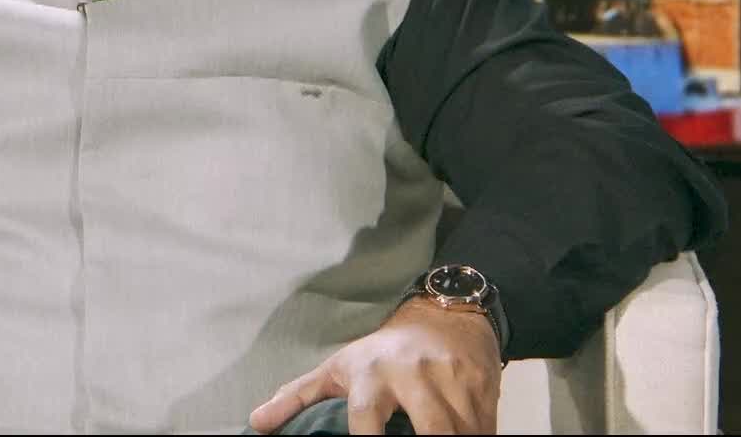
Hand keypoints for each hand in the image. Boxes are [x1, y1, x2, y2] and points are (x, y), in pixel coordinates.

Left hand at [248, 297, 500, 434]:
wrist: (446, 315)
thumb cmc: (385, 350)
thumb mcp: (338, 367)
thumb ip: (298, 396)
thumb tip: (256, 422)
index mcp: (373, 373)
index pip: (367, 416)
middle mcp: (414, 374)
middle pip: (432, 427)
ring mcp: (452, 379)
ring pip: (463, 430)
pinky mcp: (482, 384)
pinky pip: (484, 427)